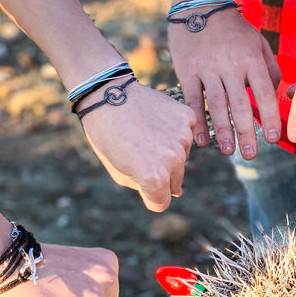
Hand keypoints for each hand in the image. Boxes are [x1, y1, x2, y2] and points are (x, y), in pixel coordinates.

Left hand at [81, 83, 194, 211]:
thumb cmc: (107, 135)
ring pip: (182, 157)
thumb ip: (144, 188)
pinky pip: (188, 134)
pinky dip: (176, 132)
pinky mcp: (188, 118)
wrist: (108, 94)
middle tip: (139, 153)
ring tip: (146, 135)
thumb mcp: (118, 170)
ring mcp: (183, 137)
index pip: (162, 202)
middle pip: (175, 181)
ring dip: (168, 152)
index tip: (139, 179)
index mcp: (154, 176)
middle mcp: (174, 159)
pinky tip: (158, 123)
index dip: (150, 196)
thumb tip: (176, 192)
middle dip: (160, 173)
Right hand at [169, 7, 280, 157]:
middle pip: (239, 104)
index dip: (269, 116)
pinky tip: (202, 140)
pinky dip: (197, 121)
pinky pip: (193, 99)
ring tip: (229, 152)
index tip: (274, 138)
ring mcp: (207, 69)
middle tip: (251, 155)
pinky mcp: (187, 71)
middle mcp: (230, 66)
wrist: (200, 5)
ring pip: (216, 104)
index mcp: (251, 59)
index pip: (264, 92)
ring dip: (223, 130)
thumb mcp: (259, 43)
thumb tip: (276, 97)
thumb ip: (270, 69)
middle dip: (246, 132)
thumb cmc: (235, 29)